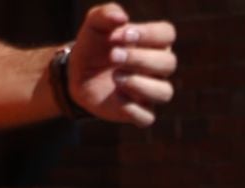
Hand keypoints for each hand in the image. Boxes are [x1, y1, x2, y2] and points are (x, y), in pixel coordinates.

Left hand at [68, 5, 177, 126]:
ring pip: (164, 92)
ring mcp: (150, 93)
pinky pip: (147, 117)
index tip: (121, 35)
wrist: (76, 73)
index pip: (167, 34)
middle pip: (168, 63)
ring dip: (140, 84)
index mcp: (153, 43)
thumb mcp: (94, 24)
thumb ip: (106, 14)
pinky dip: (132, 108)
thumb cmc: (93, 45)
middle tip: (113, 56)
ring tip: (115, 76)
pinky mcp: (139, 113)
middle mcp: (157, 68)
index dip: (148, 34)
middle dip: (140, 59)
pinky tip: (115, 96)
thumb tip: (122, 18)